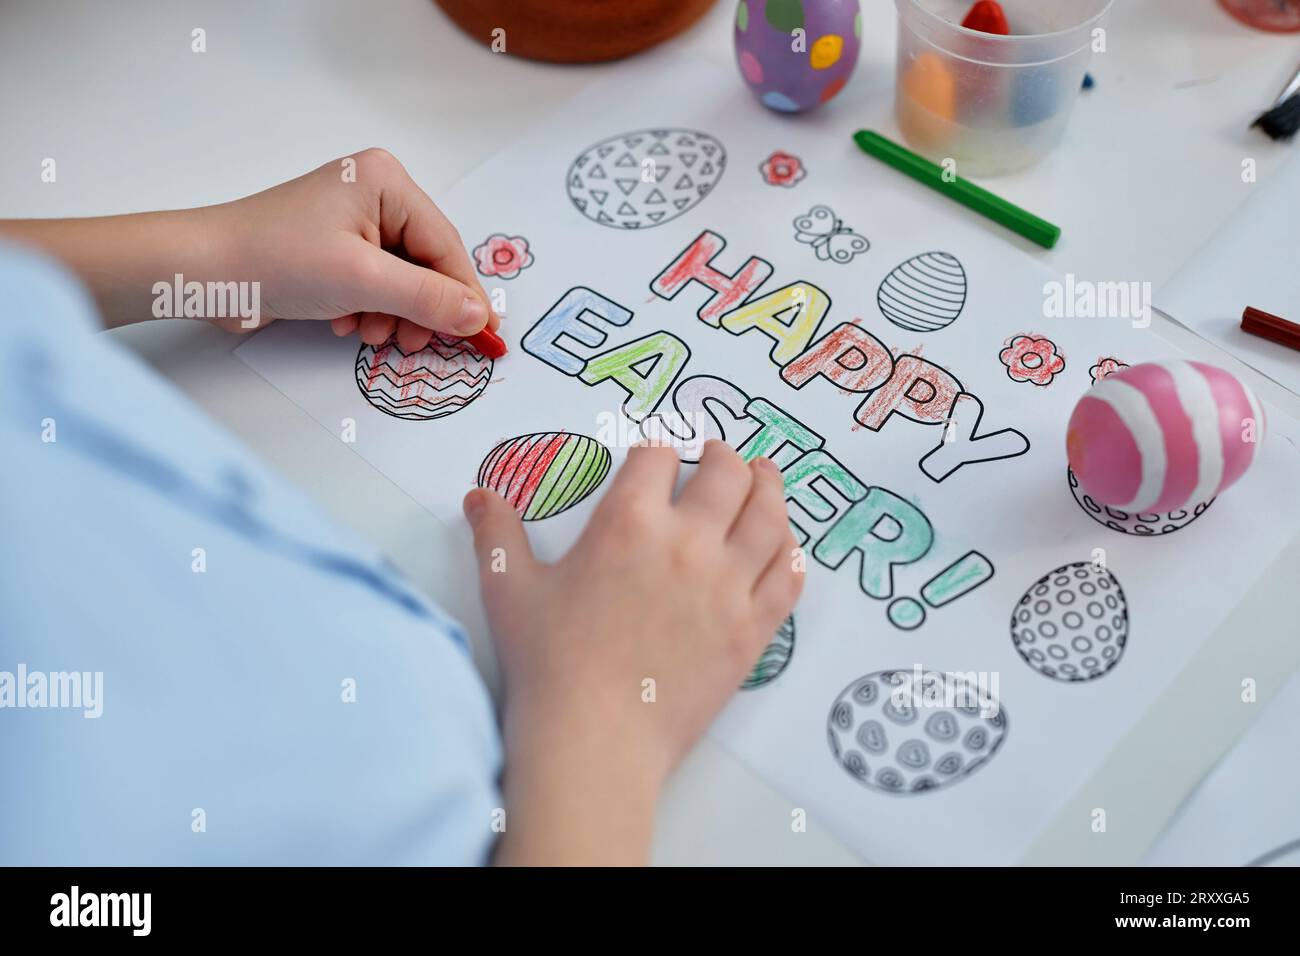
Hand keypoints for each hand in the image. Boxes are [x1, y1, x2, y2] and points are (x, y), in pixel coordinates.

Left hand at [213, 148, 498, 348]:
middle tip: (412, 343)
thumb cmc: (273, 258)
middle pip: (427, 263)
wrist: (201, 271)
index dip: (463, 295)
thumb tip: (477, 316)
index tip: (480, 336)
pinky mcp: (336, 248)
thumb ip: (428, 299)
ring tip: (369, 334)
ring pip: (404, 279)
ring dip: (394, 315)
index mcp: (386, 181)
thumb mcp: (363, 281)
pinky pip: (377, 284)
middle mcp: (374, 193)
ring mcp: (353, 220)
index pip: (445, 245)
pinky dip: (371, 310)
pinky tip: (347, 323)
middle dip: (421, 308)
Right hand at [463, 441, 803, 864]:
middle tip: (718, 456)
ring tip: (765, 478)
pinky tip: (783, 543)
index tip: (659, 454)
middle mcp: (688, 543)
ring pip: (770, 516)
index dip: (659, 448)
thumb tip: (479, 495)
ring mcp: (728, 586)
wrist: (594, 740)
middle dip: (723, 455)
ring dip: (769, 487)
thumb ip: (497, 535)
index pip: (658, 456)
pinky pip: (787, 576)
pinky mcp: (752, 630)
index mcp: (628, 523)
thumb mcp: (510, 590)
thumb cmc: (548, 664)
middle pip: (727, 473)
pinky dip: (790, 551)